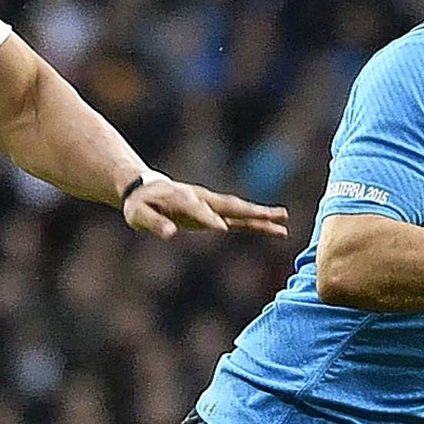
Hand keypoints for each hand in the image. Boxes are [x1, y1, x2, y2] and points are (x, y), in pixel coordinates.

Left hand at [123, 179, 289, 239]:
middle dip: (250, 211)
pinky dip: (255, 223)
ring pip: (239, 209)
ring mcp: (210, 204)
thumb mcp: (139, 215)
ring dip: (260, 215)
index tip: (222, 228)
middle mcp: (201, 199)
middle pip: (229, 205)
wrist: (144, 190)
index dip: (208, 218)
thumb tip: (170, 234)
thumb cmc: (140, 204)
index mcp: (183, 198)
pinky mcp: (213, 212)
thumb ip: (154, 223)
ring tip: (284, 221)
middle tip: (273, 216)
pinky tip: (274, 229)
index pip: (198, 210)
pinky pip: (238, 218)